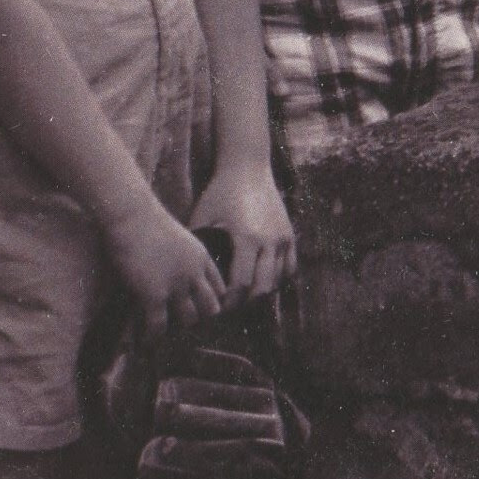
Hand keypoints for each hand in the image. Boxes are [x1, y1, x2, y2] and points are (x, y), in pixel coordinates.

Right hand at [110, 205, 228, 336]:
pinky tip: (147, 345)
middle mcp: (195, 274)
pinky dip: (154, 338)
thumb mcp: (177, 238)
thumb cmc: (148, 221)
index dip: (214, 305)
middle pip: (210, 309)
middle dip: (201, 324)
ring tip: (169, 345)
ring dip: (178, 333)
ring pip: (188, 320)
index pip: (219, 289)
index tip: (207, 319)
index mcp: (202, 258)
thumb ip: (182, 257)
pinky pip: (159, 325)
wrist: (133, 215)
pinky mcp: (154, 294)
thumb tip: (172, 271)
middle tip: (190, 338)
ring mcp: (177, 286)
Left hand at [189, 164, 295, 300]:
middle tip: (231, 308)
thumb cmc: (220, 194)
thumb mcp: (204, 220)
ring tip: (245, 297)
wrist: (248, 169)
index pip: (242, 284)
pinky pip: (290, 267)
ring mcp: (283, 237)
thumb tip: (188, 277)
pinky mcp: (290, 234)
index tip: (218, 309)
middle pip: (263, 287)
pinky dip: (278, 279)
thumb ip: (201, 250)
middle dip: (246, 302)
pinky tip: (263, 281)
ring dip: (263, 292)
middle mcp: (269, 240)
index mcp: (246, 238)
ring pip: (279, 279)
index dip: (230, 302)